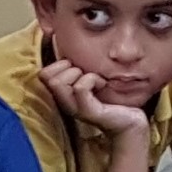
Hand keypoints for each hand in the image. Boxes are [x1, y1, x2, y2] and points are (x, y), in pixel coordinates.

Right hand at [37, 57, 151, 138]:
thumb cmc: (110, 98)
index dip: (58, 64)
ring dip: (81, 73)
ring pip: (58, 82)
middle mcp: (64, 102)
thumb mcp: (90, 80)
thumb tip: (71, 51)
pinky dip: (91, 79)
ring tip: (97, 80)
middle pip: (47, 77)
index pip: (42, 74)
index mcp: (62, 94)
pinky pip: (79, 88)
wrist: (129, 121)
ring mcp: (74, 109)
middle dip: (69, 67)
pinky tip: (102, 83)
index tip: (78, 68)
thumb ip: (78, 70)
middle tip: (88, 74)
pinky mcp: (87, 112)